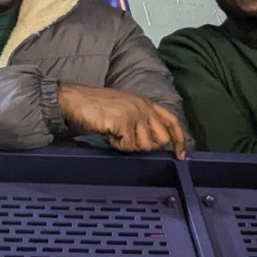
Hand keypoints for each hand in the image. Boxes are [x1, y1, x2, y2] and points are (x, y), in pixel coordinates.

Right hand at [57, 84, 186, 158]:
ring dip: (128, 145)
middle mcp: (144, 106)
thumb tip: (153, 143)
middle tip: (128, 140)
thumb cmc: (96, 106)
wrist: (75, 100)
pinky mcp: (123, 122)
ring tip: (114, 134)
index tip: (181, 156)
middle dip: (146, 146)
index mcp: (146, 102)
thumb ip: (141, 120)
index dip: (179, 140)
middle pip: (161, 139)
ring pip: (143, 146)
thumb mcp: (125, 108)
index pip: (172, 121)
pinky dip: (116, 145)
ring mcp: (134, 114)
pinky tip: (108, 134)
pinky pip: (127, 146)